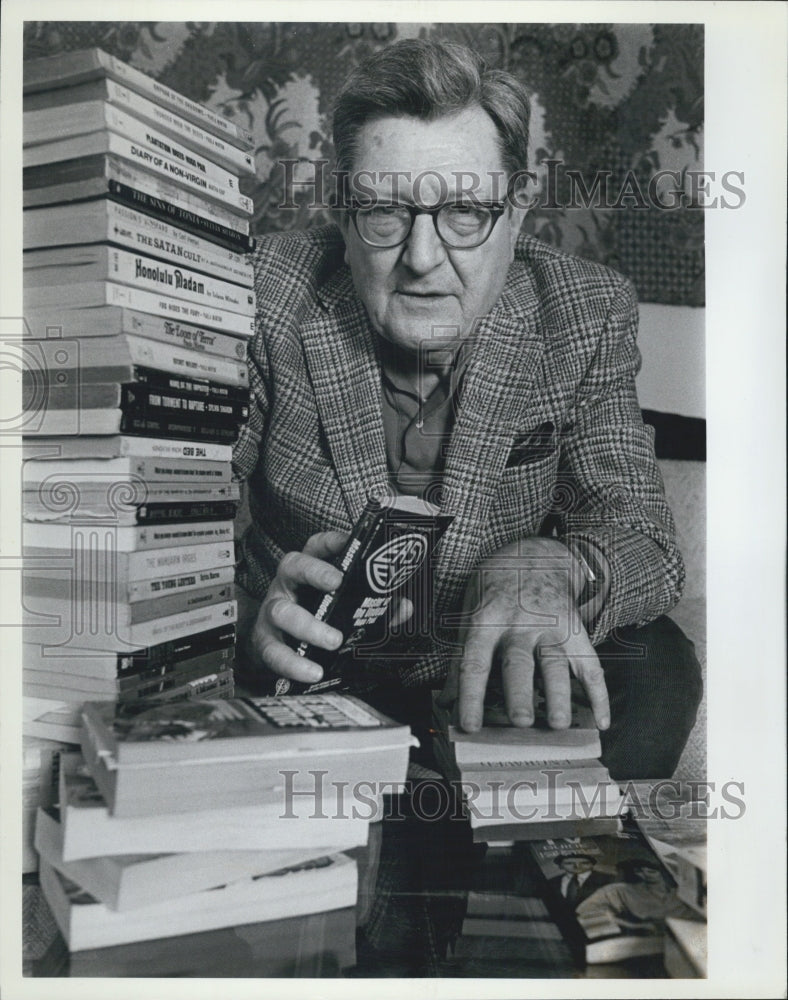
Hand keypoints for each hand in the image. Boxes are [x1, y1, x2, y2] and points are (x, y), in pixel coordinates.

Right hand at [247, 530, 413, 683]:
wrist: (279, 648)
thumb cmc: (318, 618)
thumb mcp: (344, 606)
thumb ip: (375, 605)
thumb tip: (405, 607)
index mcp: (307, 570)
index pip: (316, 545)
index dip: (332, 541)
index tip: (350, 543)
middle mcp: (286, 585)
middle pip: (292, 566)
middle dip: (314, 572)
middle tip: (338, 583)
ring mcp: (273, 612)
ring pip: (282, 611)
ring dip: (309, 626)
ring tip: (334, 641)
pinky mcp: (265, 642)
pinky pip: (274, 652)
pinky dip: (294, 664)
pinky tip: (313, 671)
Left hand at [438, 537, 609, 732]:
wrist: (535, 554)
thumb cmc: (496, 589)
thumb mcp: (469, 612)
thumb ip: (460, 657)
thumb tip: (446, 701)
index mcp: (486, 621)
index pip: (475, 662)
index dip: (471, 695)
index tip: (470, 725)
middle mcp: (519, 624)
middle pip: (519, 662)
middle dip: (520, 693)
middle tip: (521, 722)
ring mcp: (551, 626)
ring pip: (556, 663)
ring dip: (559, 695)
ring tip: (559, 724)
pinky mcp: (576, 631)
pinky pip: (590, 664)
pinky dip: (599, 693)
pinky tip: (601, 718)